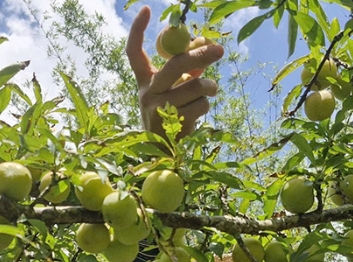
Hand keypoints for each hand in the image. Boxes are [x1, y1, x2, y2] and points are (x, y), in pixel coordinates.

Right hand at [126, 6, 223, 138]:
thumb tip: (206, 43)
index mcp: (144, 83)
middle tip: (219, 50)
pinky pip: (201, 104)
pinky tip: (198, 114)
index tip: (146, 10)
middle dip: (201, 55)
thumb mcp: (174, 92)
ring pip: (195, 86)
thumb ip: (188, 69)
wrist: (164, 156)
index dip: (138, 31)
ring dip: (209, 87)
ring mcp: (158, 109)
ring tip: (209, 92)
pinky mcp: (173, 123)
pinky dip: (206, 105)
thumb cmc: (172, 118)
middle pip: (175, 64)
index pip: (134, 52)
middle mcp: (147, 94)